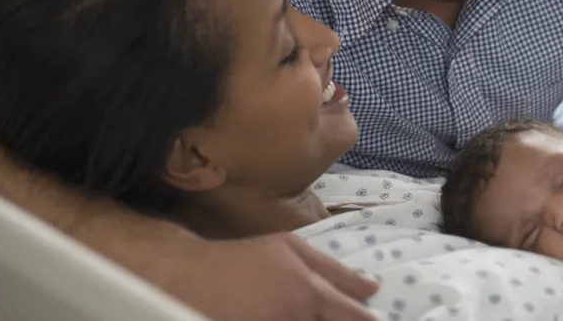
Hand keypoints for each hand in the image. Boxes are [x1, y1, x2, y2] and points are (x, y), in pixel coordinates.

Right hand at [165, 233, 378, 320]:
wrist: (191, 277)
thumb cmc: (247, 258)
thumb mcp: (292, 249)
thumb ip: (336, 271)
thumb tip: (372, 288)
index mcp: (309, 292)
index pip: (353, 318)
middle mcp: (294, 319)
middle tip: (325, 312)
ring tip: (298, 311)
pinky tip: (280, 316)